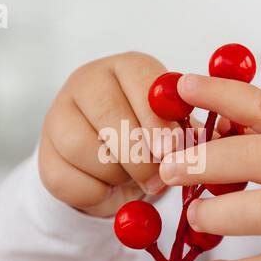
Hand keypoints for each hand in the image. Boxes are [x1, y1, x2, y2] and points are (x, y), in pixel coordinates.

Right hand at [38, 52, 188, 217]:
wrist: (111, 164)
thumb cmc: (151, 139)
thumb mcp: (177, 129)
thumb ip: (193, 134)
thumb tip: (216, 142)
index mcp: (128, 67)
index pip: (141, 81)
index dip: (156, 118)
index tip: (169, 148)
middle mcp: (88, 81)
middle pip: (108, 114)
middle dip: (138, 155)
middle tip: (158, 178)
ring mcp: (58, 114)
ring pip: (82, 147)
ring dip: (116, 174)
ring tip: (132, 178)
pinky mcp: (44, 153)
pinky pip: (66, 179)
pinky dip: (95, 193)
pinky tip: (109, 188)